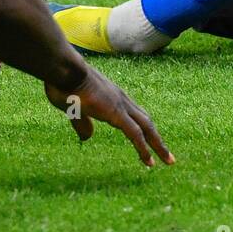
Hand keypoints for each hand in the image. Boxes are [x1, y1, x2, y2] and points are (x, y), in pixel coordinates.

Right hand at [45, 66, 174, 167]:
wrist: (64, 70)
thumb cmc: (63, 84)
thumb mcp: (72, 109)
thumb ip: (83, 123)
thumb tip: (88, 137)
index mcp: (112, 97)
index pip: (134, 115)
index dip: (142, 130)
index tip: (149, 143)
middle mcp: (121, 99)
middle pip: (146, 121)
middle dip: (158, 139)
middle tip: (168, 157)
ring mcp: (120, 105)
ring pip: (146, 127)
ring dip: (158, 145)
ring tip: (168, 161)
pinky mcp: (115, 113)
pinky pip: (134, 133)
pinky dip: (144, 148)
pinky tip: (149, 161)